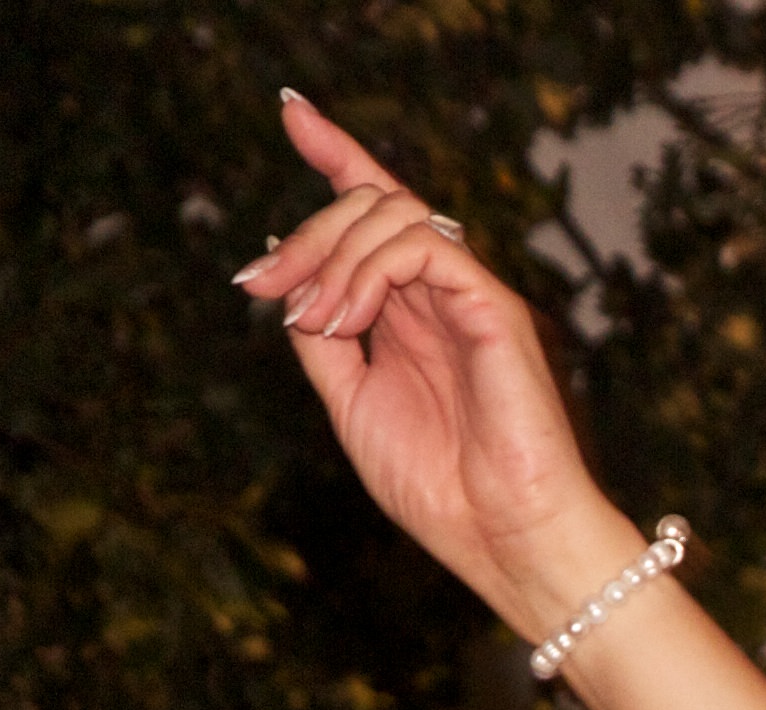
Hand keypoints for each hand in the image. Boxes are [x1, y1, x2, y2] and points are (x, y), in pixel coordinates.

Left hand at [237, 98, 631, 634]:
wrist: (505, 540)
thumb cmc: (442, 491)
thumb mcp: (352, 406)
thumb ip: (324, 341)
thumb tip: (283, 280)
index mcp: (411, 313)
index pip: (374, 214)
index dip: (335, 154)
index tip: (292, 113)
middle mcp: (440, 294)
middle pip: (371, 202)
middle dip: (305, 228)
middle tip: (260, 281)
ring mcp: (468, 296)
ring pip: (392, 212)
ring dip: (329, 255)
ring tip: (313, 320)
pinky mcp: (492, 306)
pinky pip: (423, 245)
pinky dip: (367, 270)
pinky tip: (344, 317)